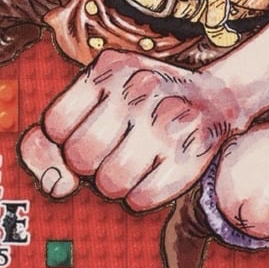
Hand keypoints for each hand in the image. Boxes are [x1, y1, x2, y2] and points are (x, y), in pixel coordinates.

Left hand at [20, 51, 235, 210]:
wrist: (216, 96)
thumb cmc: (143, 103)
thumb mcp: (98, 98)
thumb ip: (53, 138)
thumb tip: (54, 184)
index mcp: (109, 68)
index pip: (55, 125)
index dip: (65, 140)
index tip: (87, 133)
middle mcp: (138, 88)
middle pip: (80, 156)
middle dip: (90, 164)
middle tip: (112, 151)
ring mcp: (167, 119)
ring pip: (109, 183)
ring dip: (115, 184)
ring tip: (132, 164)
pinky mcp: (191, 151)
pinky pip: (142, 199)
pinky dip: (142, 195)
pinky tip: (153, 173)